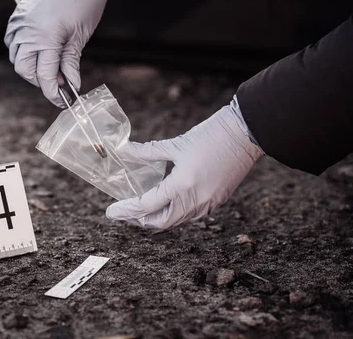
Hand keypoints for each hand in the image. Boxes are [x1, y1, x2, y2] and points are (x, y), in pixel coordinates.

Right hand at [4, 0, 120, 106]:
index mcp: (45, 38)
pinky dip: (22, 51)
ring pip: (16, 57)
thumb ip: (70, 64)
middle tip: (58, 82)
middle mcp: (27, 31)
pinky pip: (12, 41)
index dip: (53, 92)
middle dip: (40, 81)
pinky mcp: (18, 16)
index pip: (43, 76)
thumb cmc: (85, 3)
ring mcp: (19, 22)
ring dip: (30, 66)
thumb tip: (70, 85)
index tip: (63, 100)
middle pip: (24, 70)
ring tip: (50, 65)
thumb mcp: (79, 38)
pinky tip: (38, 51)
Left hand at [106, 100, 263, 229]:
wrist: (246, 133)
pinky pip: (189, 216)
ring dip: (156, 219)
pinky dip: (173, 213)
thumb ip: (147, 152)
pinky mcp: (217, 201)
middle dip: (139, 220)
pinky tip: (164, 204)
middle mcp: (195, 200)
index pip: (146, 206)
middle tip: (123, 213)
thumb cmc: (212, 135)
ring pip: (176, 221)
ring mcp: (208, 204)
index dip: (126, 210)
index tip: (111, 212)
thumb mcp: (175, 144)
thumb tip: (123, 150)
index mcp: (182, 186)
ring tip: (140, 210)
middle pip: (160, 222)